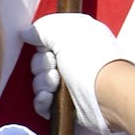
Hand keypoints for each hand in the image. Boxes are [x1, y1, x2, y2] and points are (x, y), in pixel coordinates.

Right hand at [28, 12, 130, 134]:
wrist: (107, 94)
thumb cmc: (89, 59)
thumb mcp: (64, 32)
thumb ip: (42, 28)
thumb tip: (27, 33)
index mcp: (77, 40)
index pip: (47, 40)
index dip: (41, 44)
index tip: (46, 47)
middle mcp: (74, 60)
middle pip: (40, 62)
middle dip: (41, 66)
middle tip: (54, 67)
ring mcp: (71, 84)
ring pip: (40, 83)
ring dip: (42, 83)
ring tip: (55, 84)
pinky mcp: (68, 105)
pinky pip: (44, 103)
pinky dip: (42, 101)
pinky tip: (48, 98)